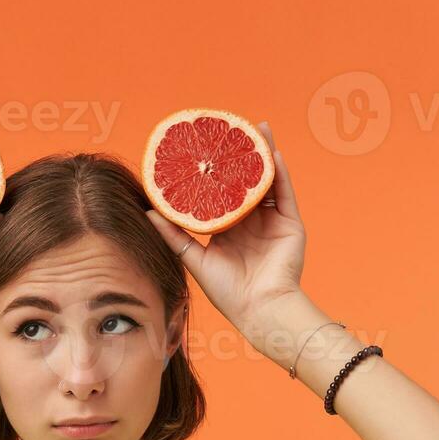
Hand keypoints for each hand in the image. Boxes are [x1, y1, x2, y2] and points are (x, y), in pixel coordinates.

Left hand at [141, 120, 305, 333]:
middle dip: (241, 156)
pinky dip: (279, 173)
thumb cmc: (227, 292)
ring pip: (267, 180)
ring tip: (257, 129)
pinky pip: (284, 193)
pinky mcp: (290, 224)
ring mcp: (272, 222)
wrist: (259, 310)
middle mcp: (252, 222)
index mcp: (231, 230)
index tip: (206, 150)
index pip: (223, 193)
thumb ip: (173, 234)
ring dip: (264, 155)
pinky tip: (272, 153)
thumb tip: (148, 212)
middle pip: (246, 181)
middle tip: (233, 129)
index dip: (216, 172)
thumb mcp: (193, 257)